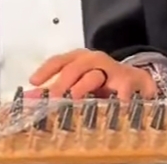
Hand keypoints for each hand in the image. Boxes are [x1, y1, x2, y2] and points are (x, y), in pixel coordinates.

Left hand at [29, 49, 157, 99]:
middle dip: (61, 83)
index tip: (33, 82)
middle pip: (74, 67)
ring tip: (72, 98)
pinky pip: (120, 89)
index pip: (58, 61)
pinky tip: (106, 108)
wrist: (137, 80)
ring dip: (81, 87)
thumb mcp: (80, 84)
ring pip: (93, 76)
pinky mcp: (128, 80)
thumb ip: (57, 90)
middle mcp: (93, 60)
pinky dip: (113, 98)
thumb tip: (30, 98)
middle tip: (52, 98)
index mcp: (79, 59)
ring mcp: (111, 68)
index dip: (45, 71)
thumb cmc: (103, 82)